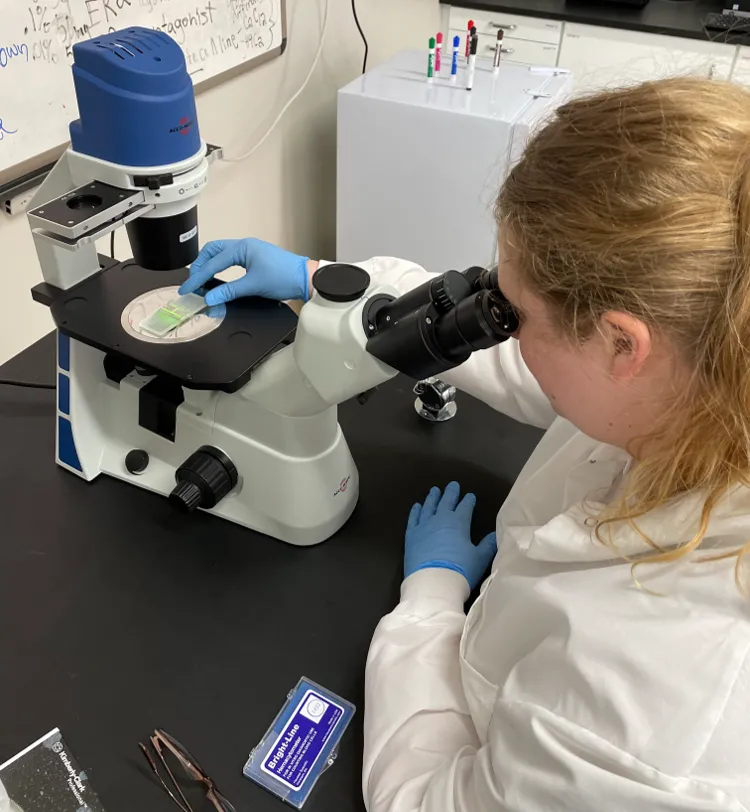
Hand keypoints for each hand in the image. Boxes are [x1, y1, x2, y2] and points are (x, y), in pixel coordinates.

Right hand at [178, 238, 309, 305]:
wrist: (305, 278)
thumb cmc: (284, 277)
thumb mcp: (254, 286)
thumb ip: (229, 291)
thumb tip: (210, 298)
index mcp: (242, 247)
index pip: (213, 262)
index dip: (198, 277)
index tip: (187, 289)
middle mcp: (245, 245)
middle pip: (213, 251)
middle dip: (200, 265)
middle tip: (192, 281)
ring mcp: (250, 250)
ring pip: (222, 254)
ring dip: (209, 265)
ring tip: (201, 279)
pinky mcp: (255, 259)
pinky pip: (231, 259)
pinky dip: (220, 267)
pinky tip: (218, 276)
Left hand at [404, 482, 496, 589]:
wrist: (433, 583)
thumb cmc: (460, 570)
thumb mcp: (480, 558)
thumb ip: (488, 544)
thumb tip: (495, 533)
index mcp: (458, 522)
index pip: (465, 507)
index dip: (468, 501)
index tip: (470, 495)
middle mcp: (440, 519)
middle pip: (446, 502)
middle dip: (450, 493)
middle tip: (453, 484)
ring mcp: (423, 526)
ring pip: (428, 507)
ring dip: (433, 498)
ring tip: (435, 490)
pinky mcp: (410, 536)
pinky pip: (413, 519)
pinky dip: (415, 511)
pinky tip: (417, 506)